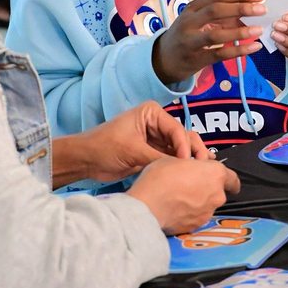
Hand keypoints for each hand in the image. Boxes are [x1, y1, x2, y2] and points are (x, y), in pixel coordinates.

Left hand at [80, 102, 209, 182]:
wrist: (86, 160)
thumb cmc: (105, 147)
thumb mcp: (133, 150)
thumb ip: (157, 158)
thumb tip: (180, 169)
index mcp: (152, 113)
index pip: (176, 129)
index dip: (184, 146)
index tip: (188, 163)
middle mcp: (158, 124)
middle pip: (183, 137)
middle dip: (193, 151)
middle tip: (202, 168)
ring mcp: (157, 139)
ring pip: (180, 149)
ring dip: (189, 160)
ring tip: (201, 173)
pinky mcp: (154, 154)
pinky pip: (171, 159)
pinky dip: (180, 166)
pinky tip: (192, 174)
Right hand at [128, 156, 240, 234]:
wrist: (148, 207)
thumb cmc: (160, 178)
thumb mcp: (173, 159)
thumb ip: (190, 165)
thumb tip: (190, 170)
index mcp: (215, 173)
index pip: (232, 178)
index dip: (228, 179)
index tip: (223, 180)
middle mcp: (217, 195)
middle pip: (218, 191)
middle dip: (207, 189)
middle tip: (190, 185)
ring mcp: (208, 212)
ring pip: (207, 205)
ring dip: (199, 202)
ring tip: (179, 198)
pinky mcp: (197, 226)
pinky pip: (197, 217)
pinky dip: (190, 214)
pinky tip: (176, 210)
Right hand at [152, 0, 265, 83]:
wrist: (162, 60)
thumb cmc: (185, 36)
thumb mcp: (197, 20)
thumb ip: (220, 16)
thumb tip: (249, 12)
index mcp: (192, 8)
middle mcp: (189, 22)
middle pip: (216, 10)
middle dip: (241, 8)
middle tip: (262, 9)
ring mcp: (191, 41)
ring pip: (216, 34)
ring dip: (239, 31)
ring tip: (259, 30)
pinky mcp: (196, 59)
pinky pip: (220, 54)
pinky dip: (238, 50)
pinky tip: (254, 47)